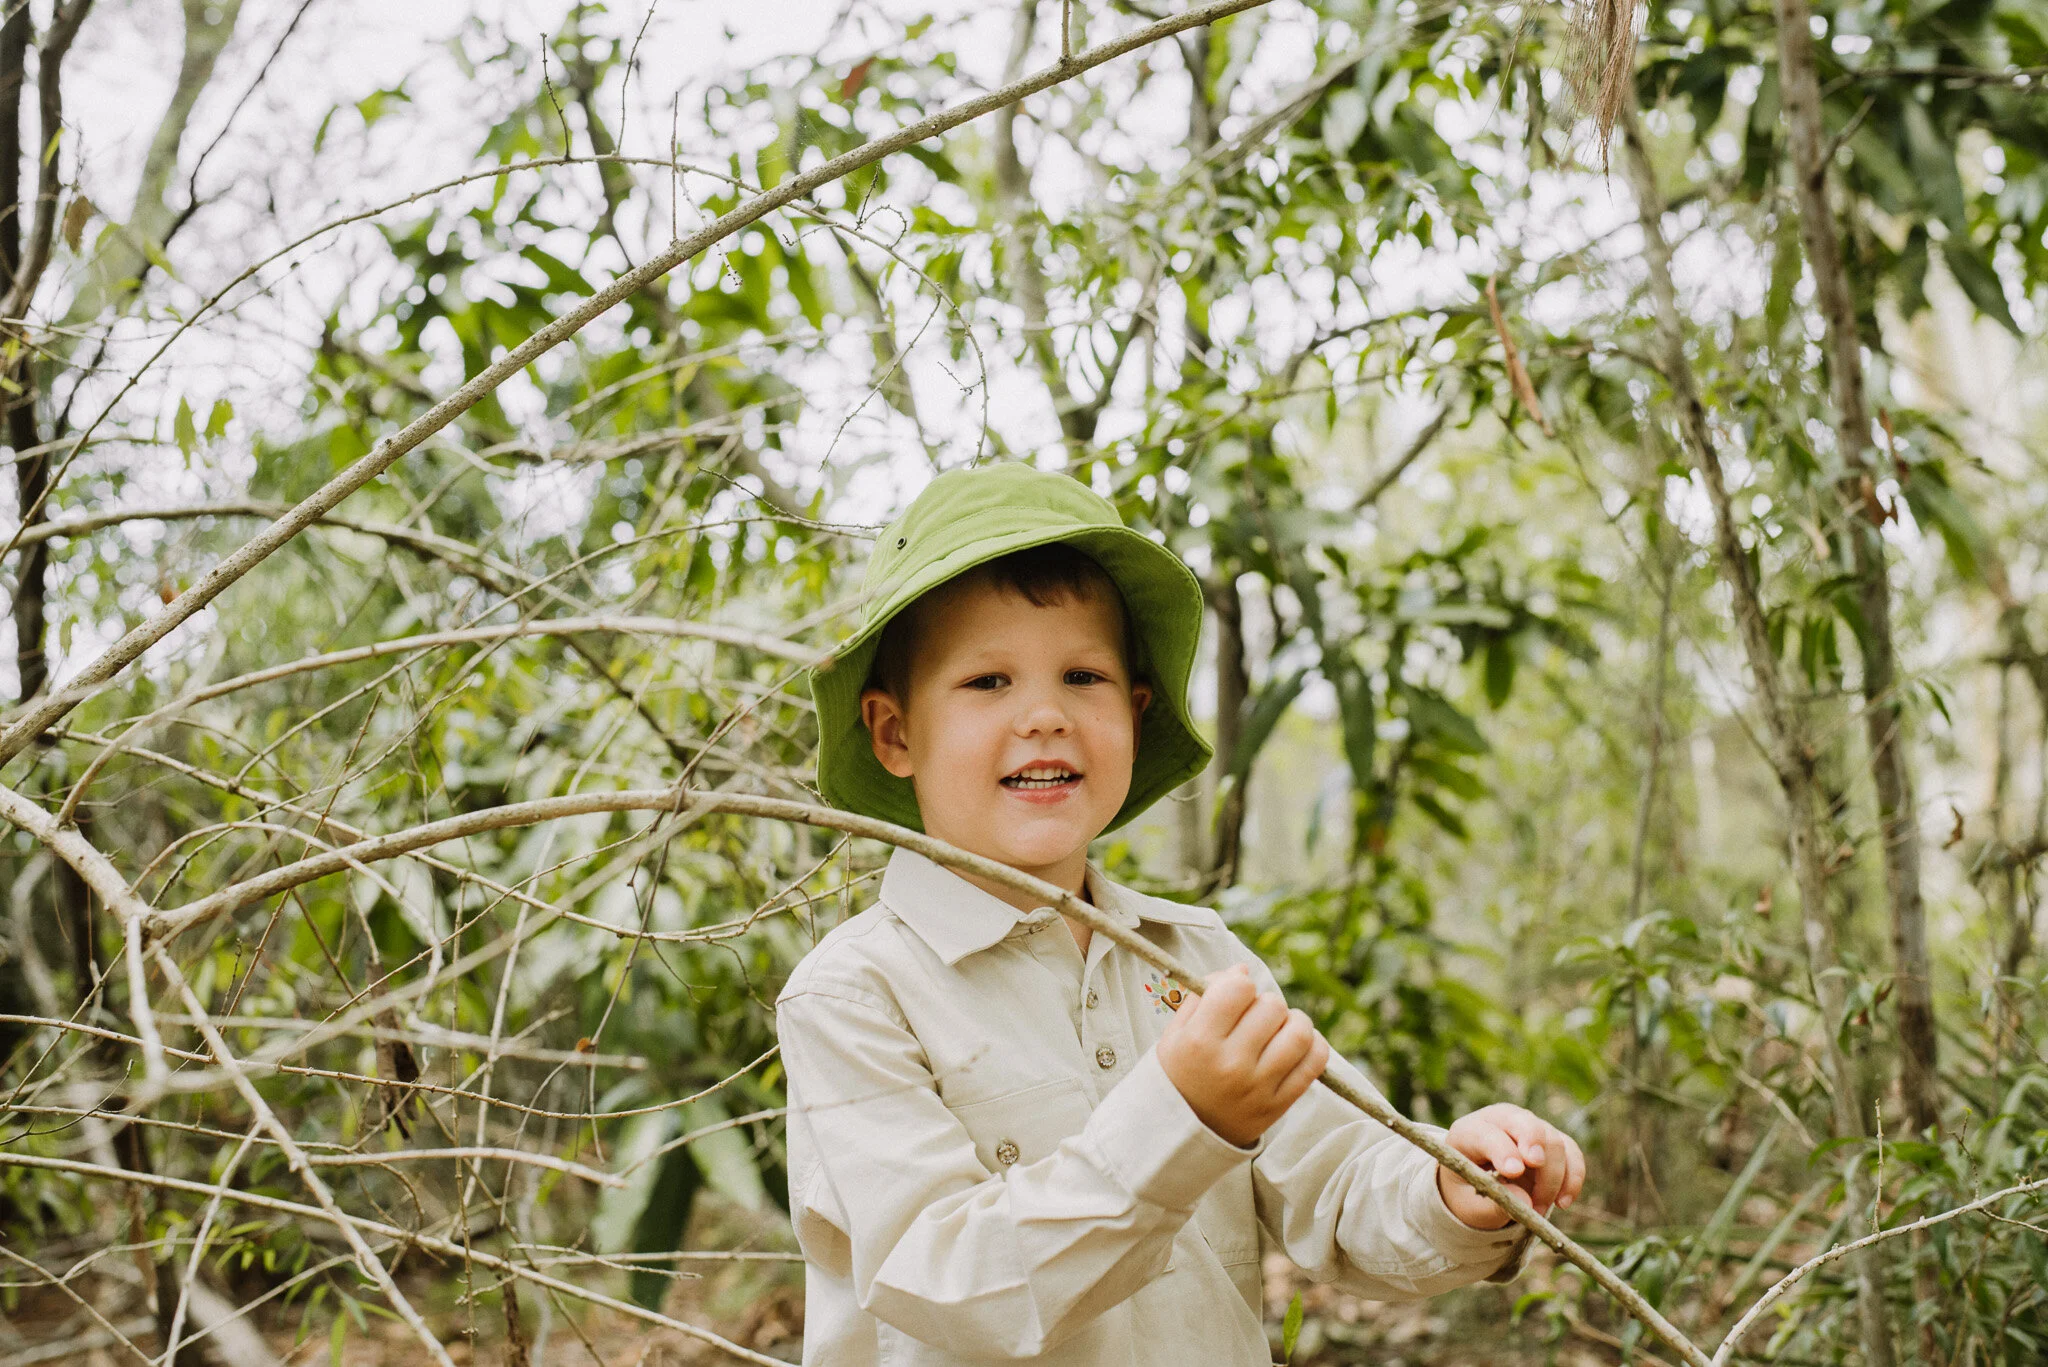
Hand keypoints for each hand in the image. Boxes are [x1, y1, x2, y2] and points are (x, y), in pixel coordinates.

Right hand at [1155, 963, 1329, 1147]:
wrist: (1179, 1135)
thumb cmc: (1178, 1075)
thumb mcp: (1175, 1033)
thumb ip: (1204, 995)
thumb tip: (1243, 969)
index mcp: (1199, 1042)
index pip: (1238, 988)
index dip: (1239, 982)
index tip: (1234, 994)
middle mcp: (1231, 1064)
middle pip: (1272, 1006)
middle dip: (1264, 1003)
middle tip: (1253, 1017)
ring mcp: (1258, 1087)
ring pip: (1300, 1032)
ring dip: (1293, 1021)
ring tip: (1279, 1028)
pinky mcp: (1278, 1105)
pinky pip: (1314, 1064)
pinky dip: (1313, 1046)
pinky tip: (1296, 1045)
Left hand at [1435, 1103, 1585, 1229]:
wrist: (1479, 1189)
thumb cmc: (1468, 1194)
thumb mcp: (1469, 1206)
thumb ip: (1491, 1206)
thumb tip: (1527, 1203)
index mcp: (1468, 1133)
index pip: (1486, 1133)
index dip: (1501, 1150)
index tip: (1514, 1171)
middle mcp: (1500, 1122)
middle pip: (1525, 1122)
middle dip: (1534, 1142)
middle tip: (1536, 1164)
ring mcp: (1528, 1128)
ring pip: (1553, 1141)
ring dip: (1551, 1178)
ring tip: (1538, 1209)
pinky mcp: (1551, 1141)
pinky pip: (1571, 1152)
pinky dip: (1572, 1177)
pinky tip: (1562, 1203)